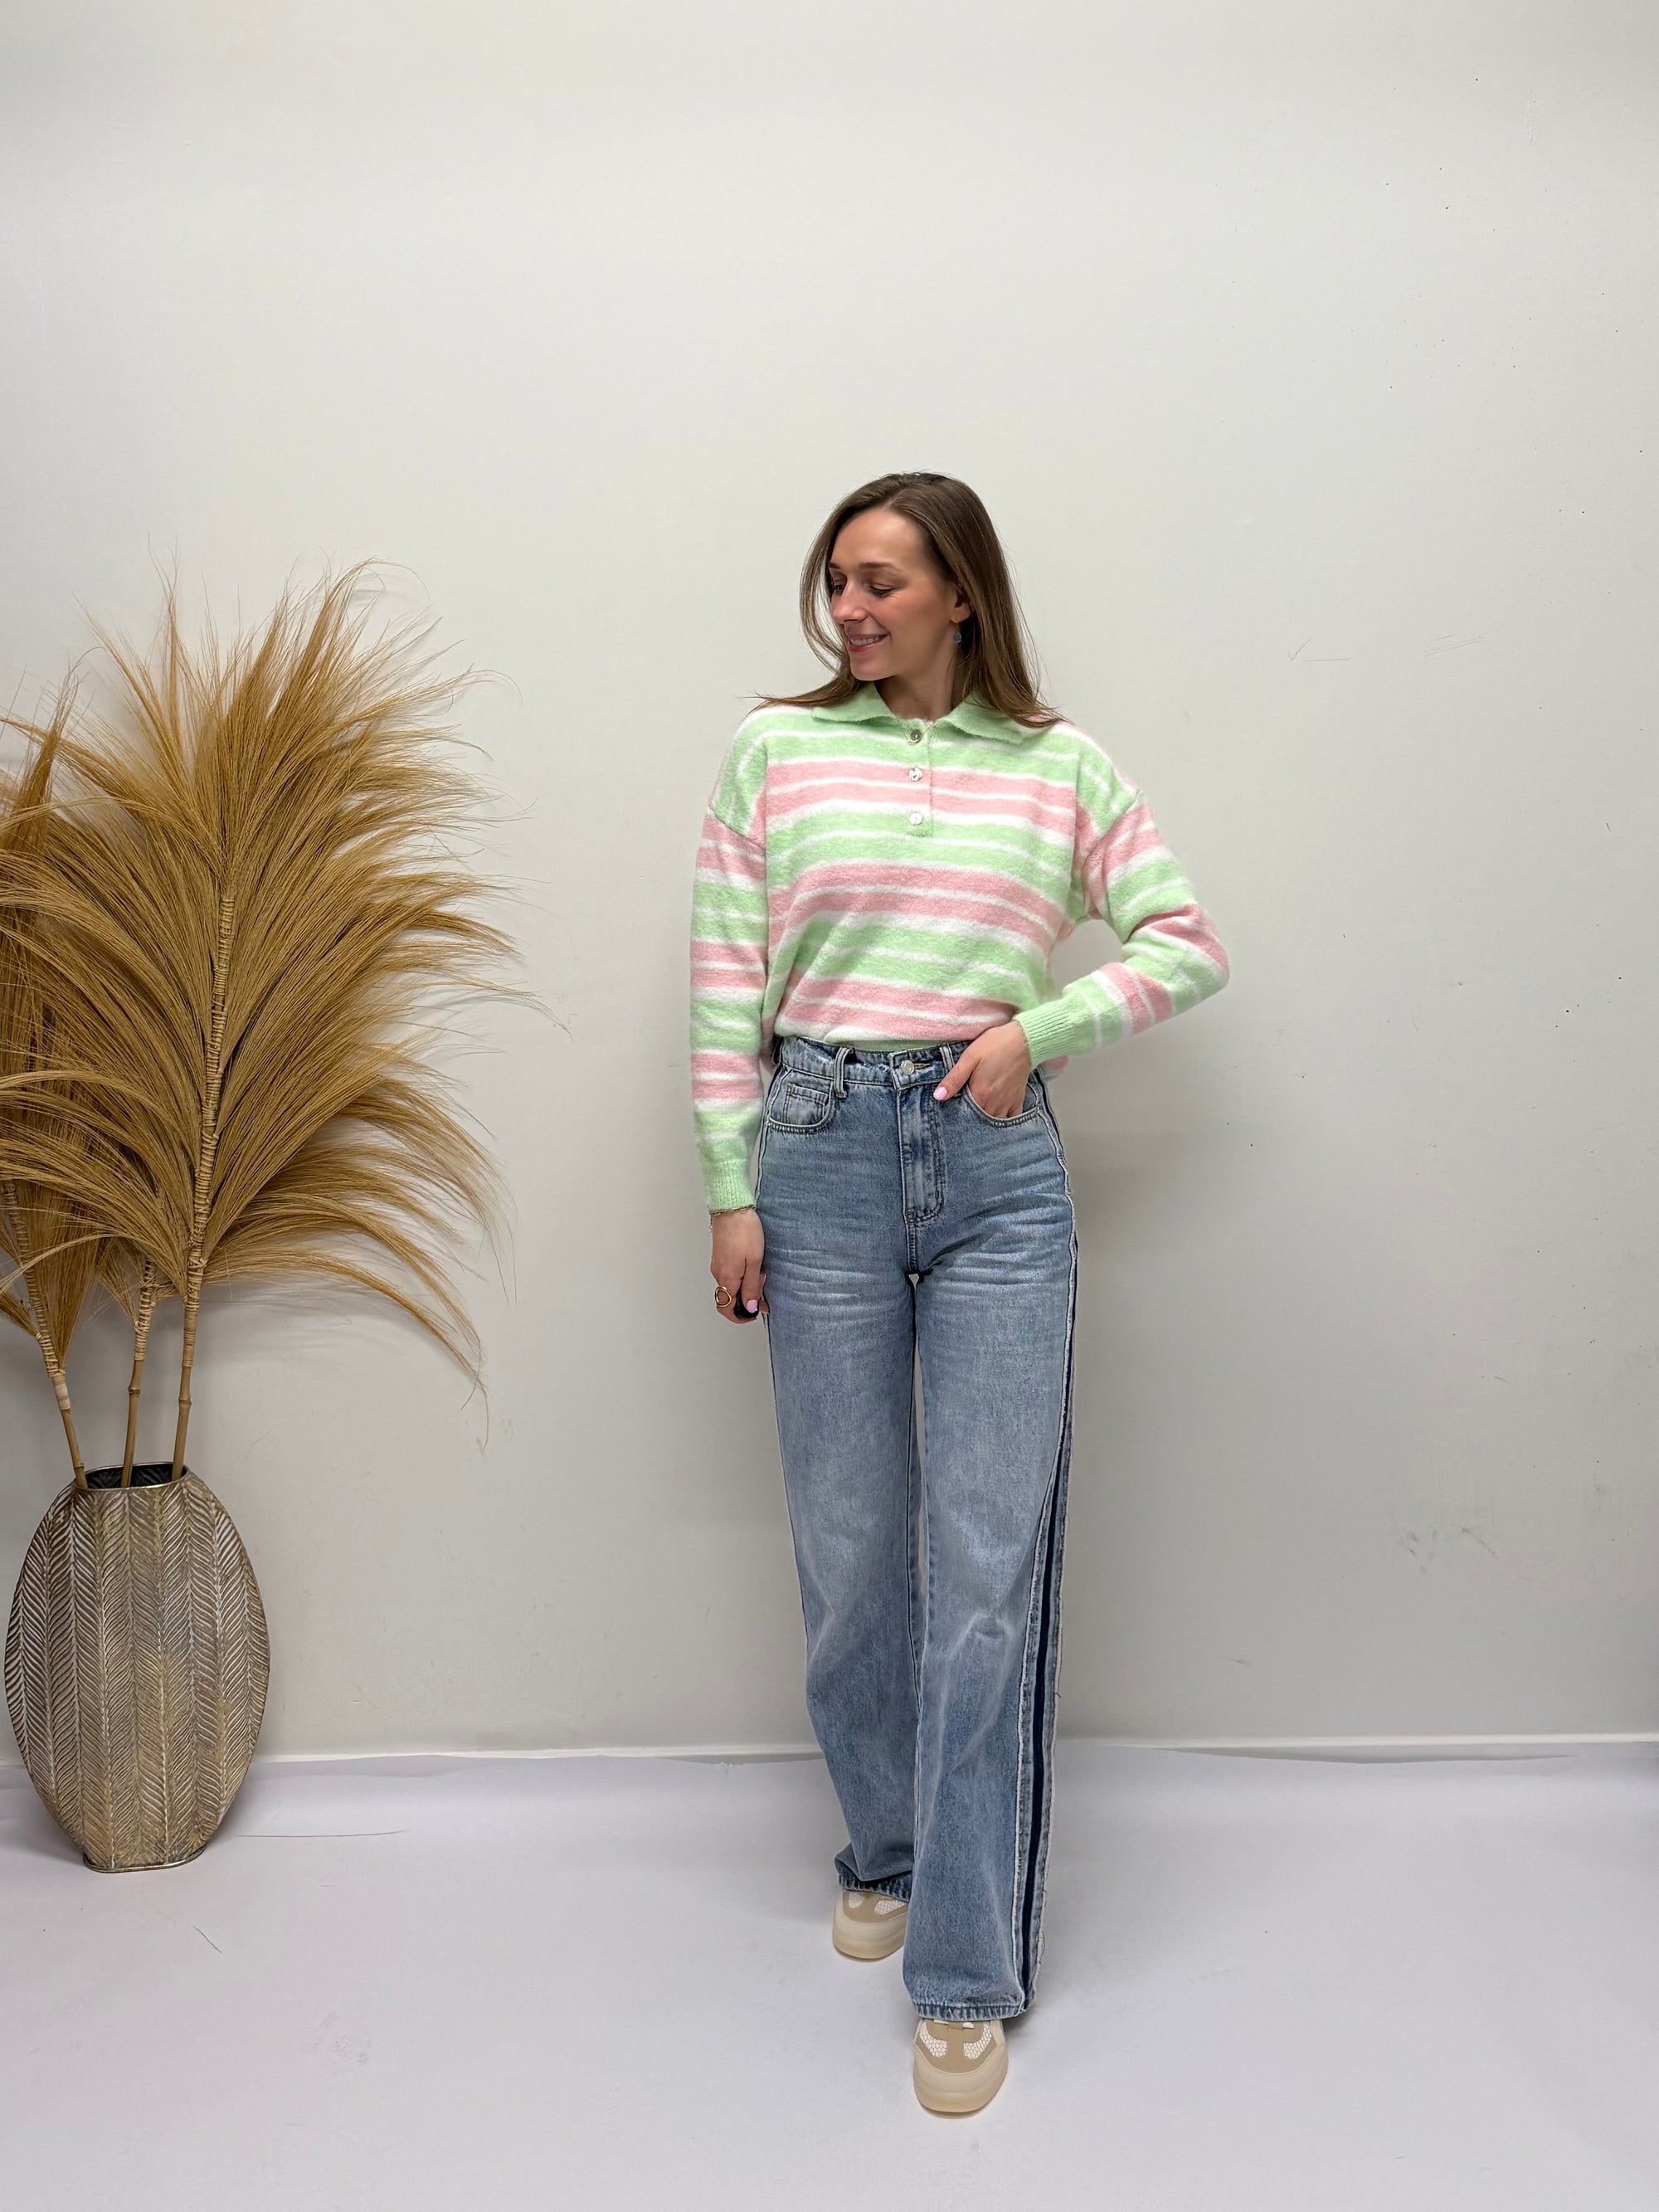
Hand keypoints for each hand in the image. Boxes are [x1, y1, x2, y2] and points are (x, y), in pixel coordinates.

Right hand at [710, 1206, 766, 1321]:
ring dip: (746, 1285)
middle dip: (748, 1298)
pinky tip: (753, 1264)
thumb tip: (749, 1307)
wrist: (732, 1207)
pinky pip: (730, 1274)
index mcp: (727, 1278)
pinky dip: (741, 1275)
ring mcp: (718, 1264)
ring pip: (731, 1285)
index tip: (755, 1313)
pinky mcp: (720, 1256)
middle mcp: (718, 1273)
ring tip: (760, 1272)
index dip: (741, 1316)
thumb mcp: (755, 1261)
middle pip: (730, 1298)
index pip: (727, 1309)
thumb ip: (751, 1286)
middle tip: (763, 1288)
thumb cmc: (744, 1230)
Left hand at [931, 1020, 1032, 1117]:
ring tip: (976, 1117)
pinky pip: (1011, 1120)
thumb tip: (938, 1096)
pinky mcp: (1018, 1100)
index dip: (956, 1115)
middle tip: (962, 1115)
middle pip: (978, 1122)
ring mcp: (1007, 1104)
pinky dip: (1003, 1123)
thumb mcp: (970, 1058)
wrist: (1024, 1040)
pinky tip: (995, 1118)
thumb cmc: (995, 1045)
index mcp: (980, 1094)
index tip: (950, 1111)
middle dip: (969, 1121)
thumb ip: (954, 1079)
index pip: (964, 1116)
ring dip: (984, 1123)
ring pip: (993, 1124)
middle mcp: (994, 1104)